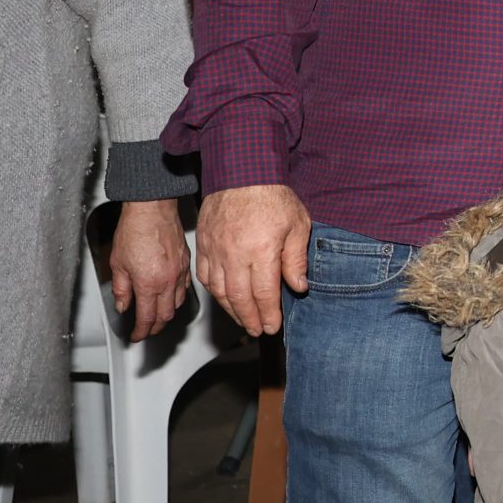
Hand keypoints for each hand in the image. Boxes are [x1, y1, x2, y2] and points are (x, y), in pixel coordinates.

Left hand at [108, 198, 191, 341]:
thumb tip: (123, 305)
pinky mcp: (187, 263)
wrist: (153, 209)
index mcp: (149, 283)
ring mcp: (180, 272)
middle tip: (146, 329)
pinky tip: (169, 295)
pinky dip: (176, 297)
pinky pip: (184, 288)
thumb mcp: (118, 263)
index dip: (141, 332)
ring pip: (177, 304)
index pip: (147, 318)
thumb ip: (121, 289)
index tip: (136, 336)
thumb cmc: (135, 230)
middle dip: (155, 327)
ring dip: (167, 314)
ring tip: (157, 315)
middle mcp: (168, 281)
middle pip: (165, 315)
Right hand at [196, 184, 309, 335]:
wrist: (241, 171)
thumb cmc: (272, 196)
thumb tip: (299, 287)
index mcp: (260, 251)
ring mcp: (215, 250)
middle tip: (259, 331)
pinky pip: (205, 275)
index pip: (263, 293)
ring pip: (219, 290)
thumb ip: (296, 259)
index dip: (268, 314)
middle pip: (239, 298)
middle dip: (250, 319)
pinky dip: (215, 292)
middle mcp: (234, 255)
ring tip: (244, 321)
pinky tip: (224, 299)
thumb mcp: (297, 225)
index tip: (273, 327)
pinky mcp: (204, 244)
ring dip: (232, 310)